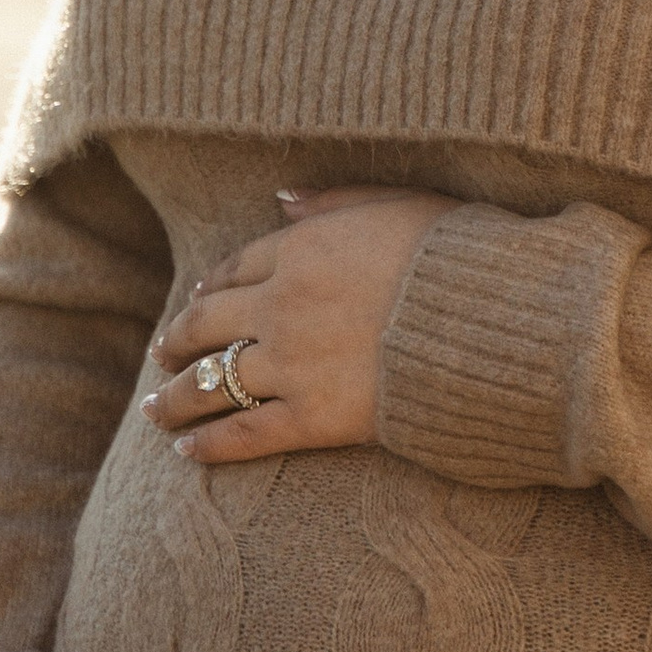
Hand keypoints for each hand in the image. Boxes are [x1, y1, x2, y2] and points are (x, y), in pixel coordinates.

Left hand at [141, 184, 452, 466]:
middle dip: (178, 341)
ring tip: (156, 411)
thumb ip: (337, 201)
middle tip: (160, 355)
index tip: (197, 300)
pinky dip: (211, 444)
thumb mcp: (403, 204)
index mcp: (306, 248)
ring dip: (176, 397)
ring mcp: (294, 363)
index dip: (213, 287)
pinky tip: (187, 452)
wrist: (496, 324)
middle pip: (209, 323)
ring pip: (213, 381)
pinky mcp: (314, 418)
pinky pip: (246, 433)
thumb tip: (282, 199)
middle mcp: (285, 305)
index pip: (238, 267)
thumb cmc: (464, 257)